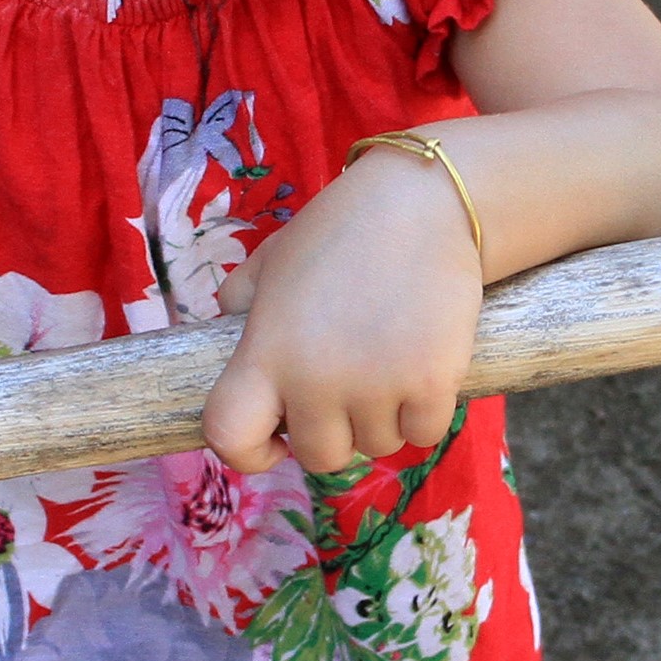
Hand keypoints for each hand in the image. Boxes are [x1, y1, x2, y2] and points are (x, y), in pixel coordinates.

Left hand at [200, 151, 483, 475]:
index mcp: (266, 351)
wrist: (424, 204)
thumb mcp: (271, 262)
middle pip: (318, 456)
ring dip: (383, 419)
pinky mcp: (431, 384)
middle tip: (350, 388)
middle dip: (334, 431)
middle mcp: (314, 379)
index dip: (247, 453)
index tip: (273, 441)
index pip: (229, 435)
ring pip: (376, 446)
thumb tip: (229, 330)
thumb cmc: (342, 231)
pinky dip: (425, 411)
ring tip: (388, 362)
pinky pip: (423, 433)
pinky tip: (423, 366)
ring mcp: (375, 386)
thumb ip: (241, 302)